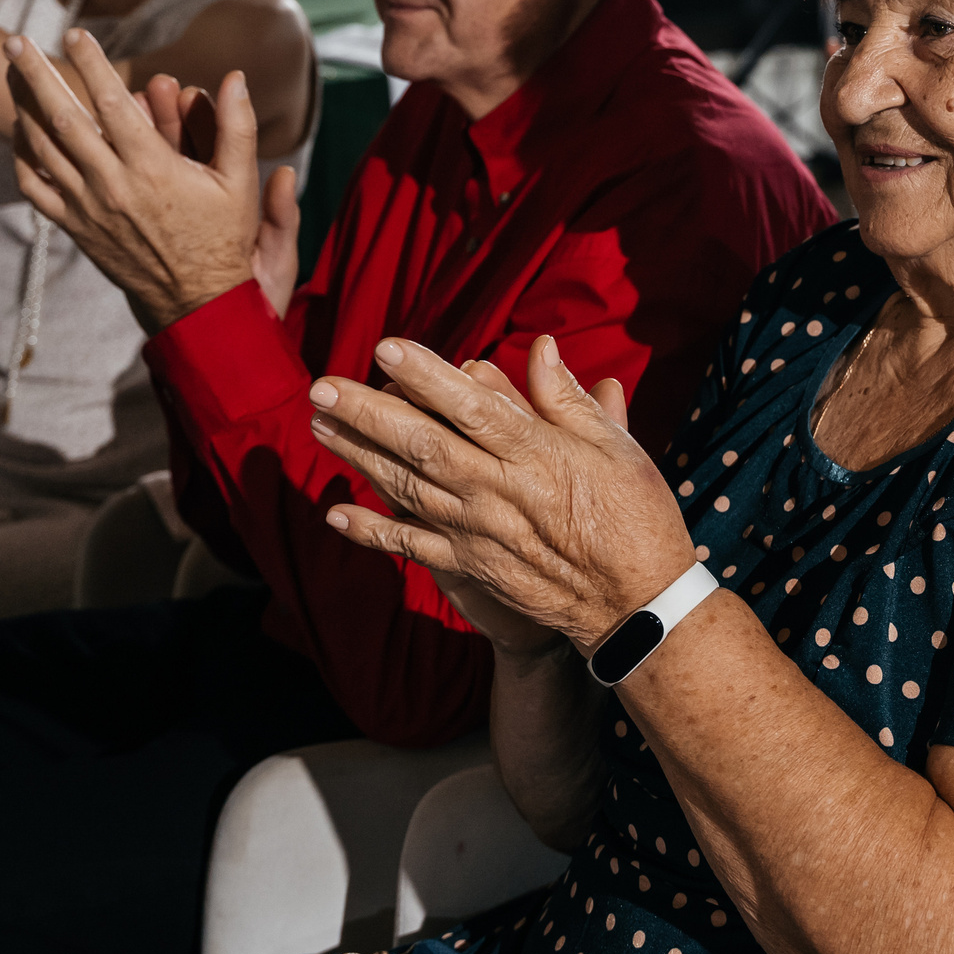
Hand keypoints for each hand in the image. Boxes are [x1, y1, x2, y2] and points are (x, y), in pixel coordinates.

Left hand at [7, 28, 281, 333]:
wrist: (197, 301)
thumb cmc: (222, 237)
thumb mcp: (240, 182)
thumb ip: (237, 127)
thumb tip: (237, 78)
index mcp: (152, 168)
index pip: (112, 103)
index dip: (91, 64)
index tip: (75, 33)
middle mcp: (112, 185)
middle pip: (61, 118)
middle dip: (34, 75)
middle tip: (12, 42)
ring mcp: (88, 208)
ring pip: (41, 150)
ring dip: (21, 107)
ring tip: (10, 74)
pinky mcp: (76, 228)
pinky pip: (36, 188)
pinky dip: (22, 157)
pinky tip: (19, 132)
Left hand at [307, 334, 699, 653]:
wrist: (636, 606)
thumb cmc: (635, 516)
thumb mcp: (619, 449)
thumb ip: (570, 401)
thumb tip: (540, 348)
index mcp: (535, 455)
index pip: (470, 407)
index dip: (426, 376)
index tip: (386, 348)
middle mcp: (497, 491)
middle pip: (422, 444)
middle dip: (367, 414)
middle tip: (321, 388)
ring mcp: (478, 532)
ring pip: (407, 488)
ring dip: (357, 457)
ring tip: (317, 426)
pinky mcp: (472, 565)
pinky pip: (413, 545)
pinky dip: (372, 530)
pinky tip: (336, 513)